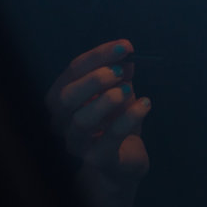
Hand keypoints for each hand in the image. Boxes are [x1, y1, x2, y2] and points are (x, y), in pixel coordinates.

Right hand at [47, 39, 152, 188]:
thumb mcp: (118, 90)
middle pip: (65, 97)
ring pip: (81, 120)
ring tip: (128, 90)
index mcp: (62, 98)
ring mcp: (76, 144)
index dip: (99, 55)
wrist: (125, 159)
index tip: (126, 47)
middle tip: (121, 71)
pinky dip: (129, 117)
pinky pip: (109, 138)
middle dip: (94, 80)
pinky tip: (145, 104)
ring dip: (107, 100)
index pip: (72, 71)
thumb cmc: (115, 119)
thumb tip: (127, 58)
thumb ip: (120, 73)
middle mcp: (61, 122)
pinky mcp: (97, 160)